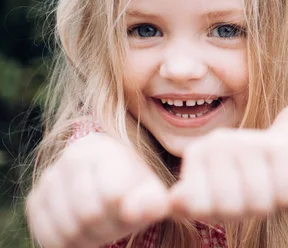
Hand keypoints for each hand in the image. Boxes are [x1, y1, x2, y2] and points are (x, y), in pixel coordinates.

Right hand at [26, 133, 170, 247]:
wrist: (111, 186)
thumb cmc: (136, 191)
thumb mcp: (152, 195)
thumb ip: (153, 201)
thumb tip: (140, 209)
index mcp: (106, 148)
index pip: (112, 195)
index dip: (127, 213)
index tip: (134, 209)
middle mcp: (73, 156)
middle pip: (89, 215)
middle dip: (108, 228)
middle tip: (117, 222)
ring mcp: (49, 178)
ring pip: (69, 229)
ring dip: (90, 238)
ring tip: (103, 225)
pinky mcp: (35, 201)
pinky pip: (50, 237)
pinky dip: (70, 243)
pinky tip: (83, 230)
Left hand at [169, 127, 287, 221]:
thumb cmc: (244, 180)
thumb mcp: (211, 194)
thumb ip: (187, 201)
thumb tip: (173, 201)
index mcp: (197, 153)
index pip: (198, 206)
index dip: (217, 213)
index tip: (223, 200)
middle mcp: (220, 141)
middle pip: (229, 207)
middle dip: (243, 211)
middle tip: (249, 194)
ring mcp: (250, 140)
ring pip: (258, 203)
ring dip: (267, 204)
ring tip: (267, 186)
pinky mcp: (282, 146)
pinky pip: (284, 194)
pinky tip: (283, 179)